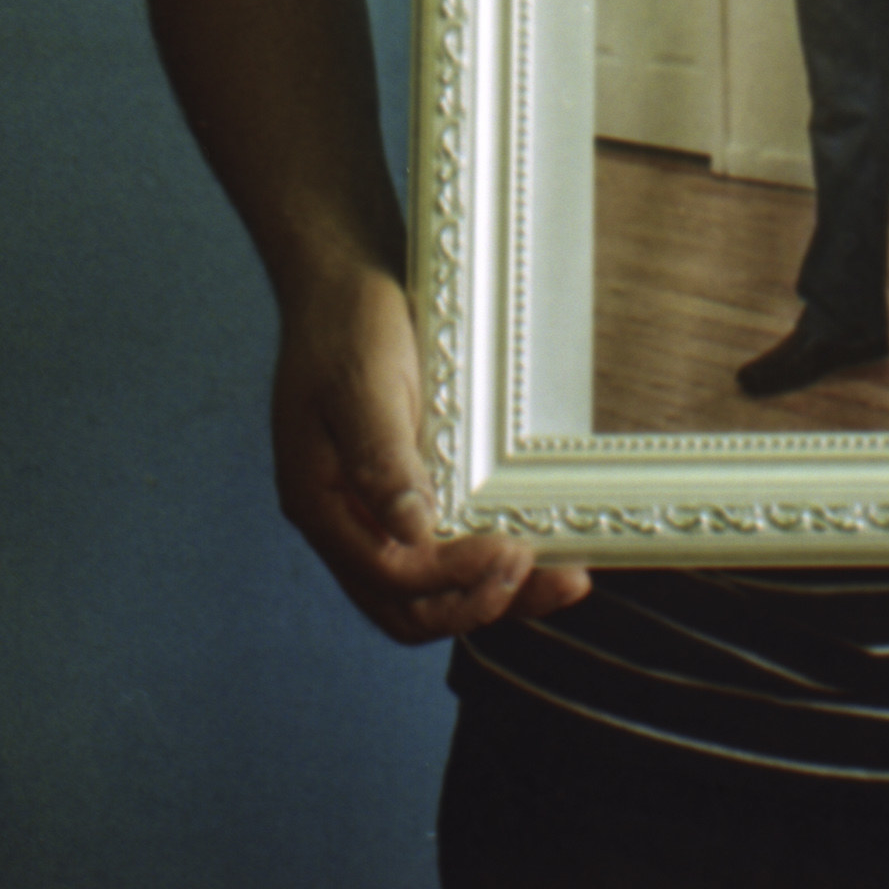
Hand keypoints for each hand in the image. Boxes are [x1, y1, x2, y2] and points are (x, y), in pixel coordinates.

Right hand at [271, 266, 590, 643]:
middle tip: (548, 576)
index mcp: (322, 503)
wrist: (342, 281)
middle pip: (410, 607)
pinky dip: (490, 566)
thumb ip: (382, 458)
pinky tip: (540, 550)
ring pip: (432, 593)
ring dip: (495, 597)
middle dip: (478, 605)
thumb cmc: (347, 323)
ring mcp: (377, 513)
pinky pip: (446, 553)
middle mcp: (348, 523)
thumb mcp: (362, 383)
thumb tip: (412, 531)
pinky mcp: (408, 495)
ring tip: (566, 580)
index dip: (453, 578)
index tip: (512, 552)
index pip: (388, 577)